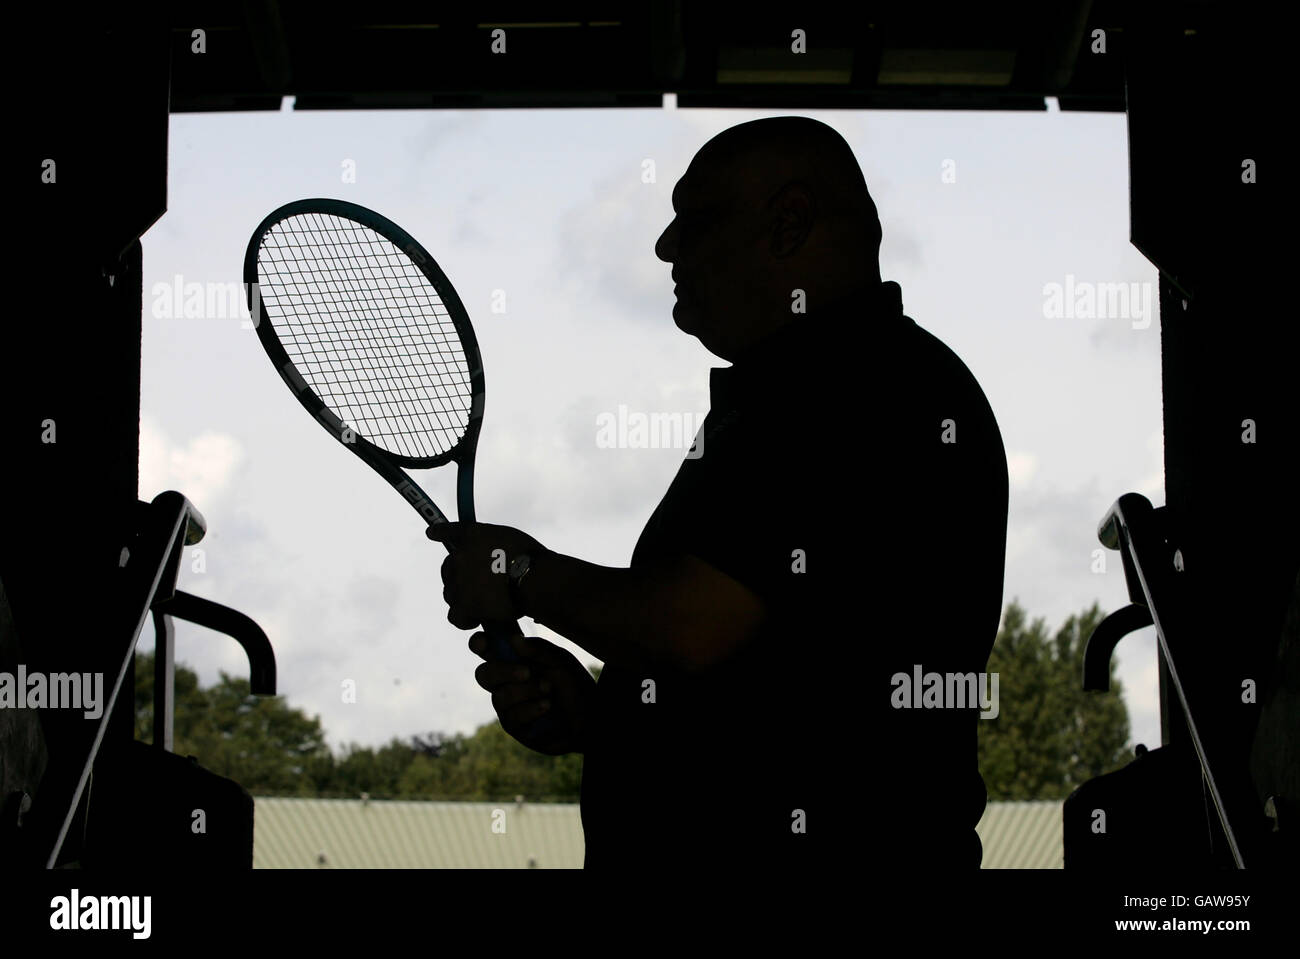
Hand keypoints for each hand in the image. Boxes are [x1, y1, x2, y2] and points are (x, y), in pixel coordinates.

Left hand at [426, 522, 542, 628]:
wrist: (534, 577)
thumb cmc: (533, 557)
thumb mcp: (512, 539)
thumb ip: (495, 545)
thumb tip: (493, 561)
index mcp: (472, 534)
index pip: (449, 532)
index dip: (440, 533)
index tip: (432, 533)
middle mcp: (460, 555)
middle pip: (448, 569)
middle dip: (459, 577)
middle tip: (477, 585)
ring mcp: (459, 581)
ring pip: (451, 593)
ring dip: (463, 598)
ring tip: (482, 603)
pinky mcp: (464, 605)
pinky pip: (456, 616)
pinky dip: (465, 618)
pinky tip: (476, 619)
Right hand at [469, 631, 596, 754]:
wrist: (591, 719)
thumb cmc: (574, 686)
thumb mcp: (561, 662)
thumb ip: (538, 651)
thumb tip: (513, 640)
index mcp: (514, 661)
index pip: (487, 651)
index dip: (478, 644)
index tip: (484, 642)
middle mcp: (506, 683)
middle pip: (483, 674)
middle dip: (503, 671)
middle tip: (527, 672)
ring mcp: (508, 706)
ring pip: (500, 697)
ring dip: (526, 692)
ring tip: (549, 690)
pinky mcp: (515, 727)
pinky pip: (512, 717)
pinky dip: (531, 709)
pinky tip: (547, 706)